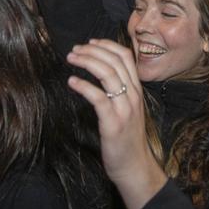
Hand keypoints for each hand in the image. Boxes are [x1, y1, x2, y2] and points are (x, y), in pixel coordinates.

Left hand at [66, 40, 165, 208]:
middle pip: (114, 61)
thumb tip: (102, 73)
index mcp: (137, 90)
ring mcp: (125, 109)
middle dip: (92, 51)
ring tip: (71, 60)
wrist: (134, 166)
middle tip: (74, 50)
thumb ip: (120, 91)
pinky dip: (84, 86)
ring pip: (108, 75)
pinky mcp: (113, 123)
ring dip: (87, 62)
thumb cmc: (127, 139)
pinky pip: (99, 98)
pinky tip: (72, 82)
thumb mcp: (128, 109)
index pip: (125, 57)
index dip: (106, 45)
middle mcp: (133, 96)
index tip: (90, 42)